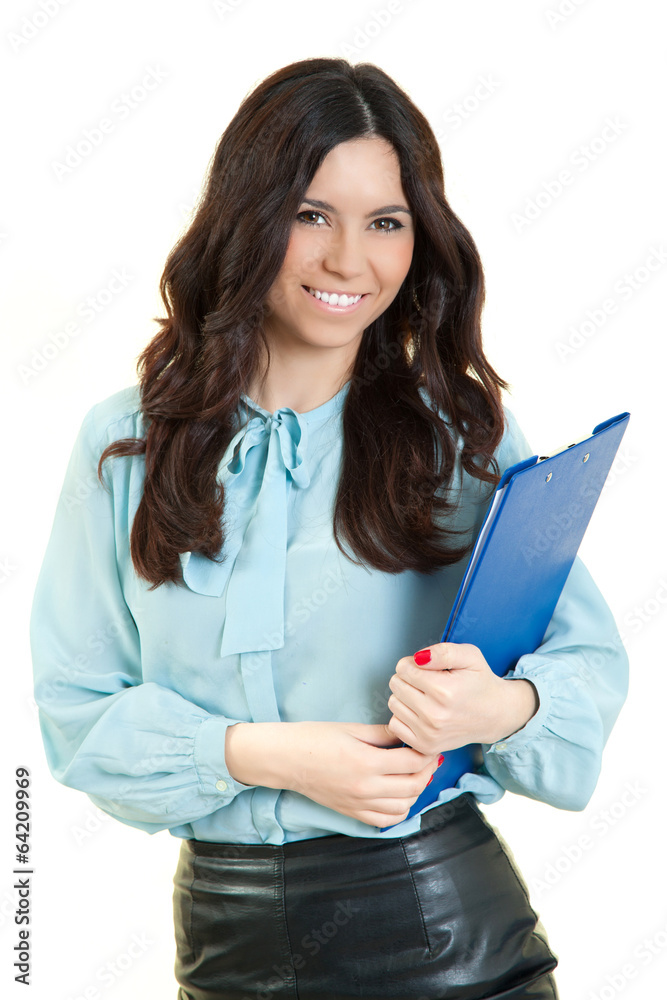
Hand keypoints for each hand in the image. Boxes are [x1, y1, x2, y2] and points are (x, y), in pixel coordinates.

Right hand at [280, 721, 439, 827]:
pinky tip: (399, 795)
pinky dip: (400, 810)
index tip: (428, 744)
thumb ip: (383, 734)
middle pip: (414, 785)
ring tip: (414, 774)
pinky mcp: (352, 812)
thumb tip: (407, 734)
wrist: (286, 760)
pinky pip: (385, 820)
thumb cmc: (314, 739)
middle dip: (427, 770)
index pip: (412, 762)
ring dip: (416, 791)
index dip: (426, 752)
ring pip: (404, 806)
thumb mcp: (351, 729)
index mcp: (367, 762)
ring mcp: (359, 804)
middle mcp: (366, 788)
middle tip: (428, 757)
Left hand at [386, 643, 538, 755]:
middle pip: (396, 685)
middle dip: (408, 678)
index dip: (413, 663)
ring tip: (425, 696)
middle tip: (427, 682)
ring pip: (393, 703)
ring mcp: (429, 734)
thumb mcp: (469, 656)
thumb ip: (443, 652)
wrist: (495, 715)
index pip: (403, 668)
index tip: (427, 669)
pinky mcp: (425, 746)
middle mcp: (435, 715)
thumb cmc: (480, 683)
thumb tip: (418, 658)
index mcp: (444, 691)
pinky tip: (421, 712)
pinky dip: (404, 716)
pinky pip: (395, 724)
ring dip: (405, 697)